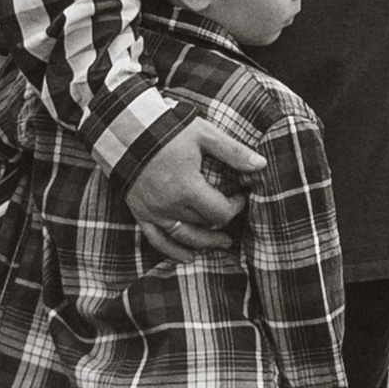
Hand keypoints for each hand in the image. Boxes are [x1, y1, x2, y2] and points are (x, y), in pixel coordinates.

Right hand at [127, 116, 264, 261]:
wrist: (127, 132)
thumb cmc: (168, 130)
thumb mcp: (204, 135)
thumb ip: (233, 151)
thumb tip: (261, 164)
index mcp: (188, 188)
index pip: (220, 211)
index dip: (235, 207)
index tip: (240, 195)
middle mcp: (170, 205)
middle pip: (204, 226)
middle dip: (223, 222)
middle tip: (234, 219)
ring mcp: (154, 212)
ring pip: (183, 237)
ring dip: (204, 243)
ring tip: (221, 243)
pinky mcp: (140, 212)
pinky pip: (157, 240)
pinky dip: (173, 251)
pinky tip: (187, 257)